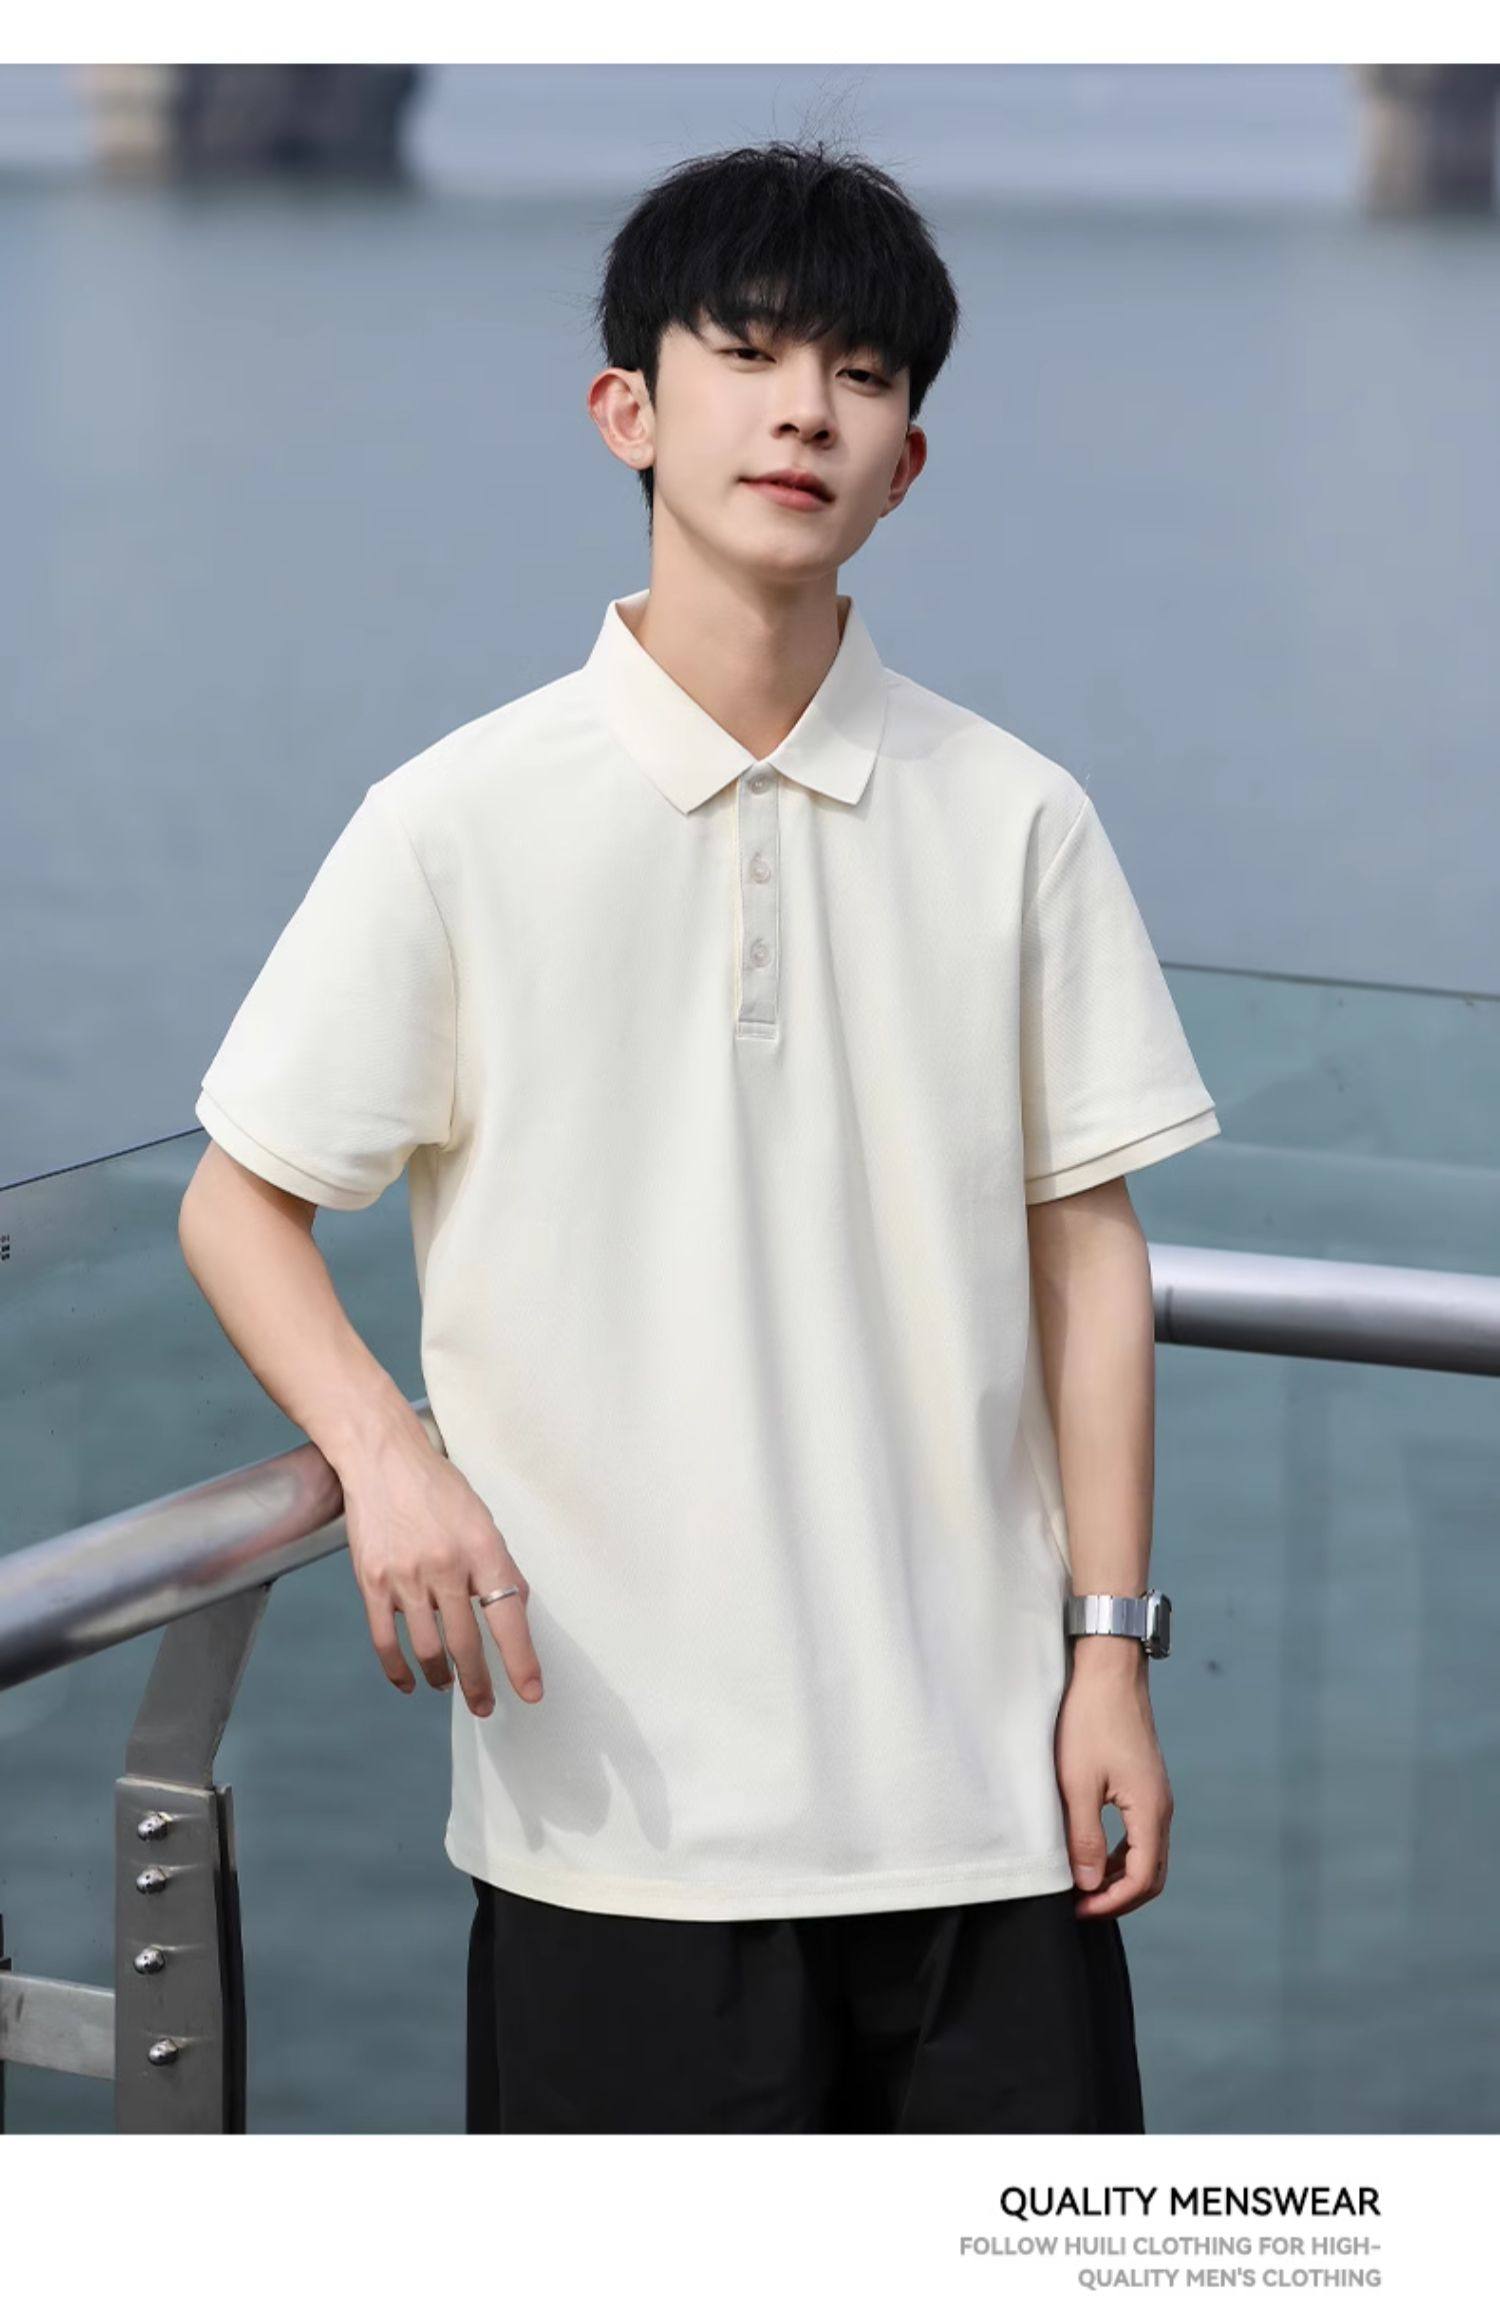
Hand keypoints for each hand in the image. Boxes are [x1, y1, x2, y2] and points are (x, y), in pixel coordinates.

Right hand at [339, 1435, 542, 1718]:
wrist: (383, 1459)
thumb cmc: (438, 1489)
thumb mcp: (483, 1520)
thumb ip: (498, 1567)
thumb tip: (514, 1611)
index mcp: (482, 1549)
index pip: (508, 1617)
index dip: (521, 1661)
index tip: (531, 1692)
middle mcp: (446, 1565)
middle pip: (466, 1643)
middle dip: (478, 1683)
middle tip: (485, 1706)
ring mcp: (406, 1576)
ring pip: (428, 1648)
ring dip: (442, 1677)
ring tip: (449, 1686)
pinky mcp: (372, 1582)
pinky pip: (386, 1640)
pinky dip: (398, 1670)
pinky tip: (410, 1682)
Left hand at [1054, 1647, 1171, 1917]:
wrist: (1108, 1671)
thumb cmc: (1090, 1720)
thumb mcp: (1077, 1782)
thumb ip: (1084, 1836)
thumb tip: (1087, 1884)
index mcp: (1149, 1810)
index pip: (1142, 1879)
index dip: (1112, 1903)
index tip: (1079, 1910)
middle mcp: (1161, 1806)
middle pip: (1151, 1874)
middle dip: (1119, 1897)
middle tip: (1082, 1907)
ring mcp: (1155, 1794)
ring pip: (1146, 1854)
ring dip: (1119, 1876)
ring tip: (1083, 1885)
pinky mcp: (1145, 1783)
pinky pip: (1140, 1833)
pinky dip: (1119, 1853)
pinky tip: (1092, 1852)